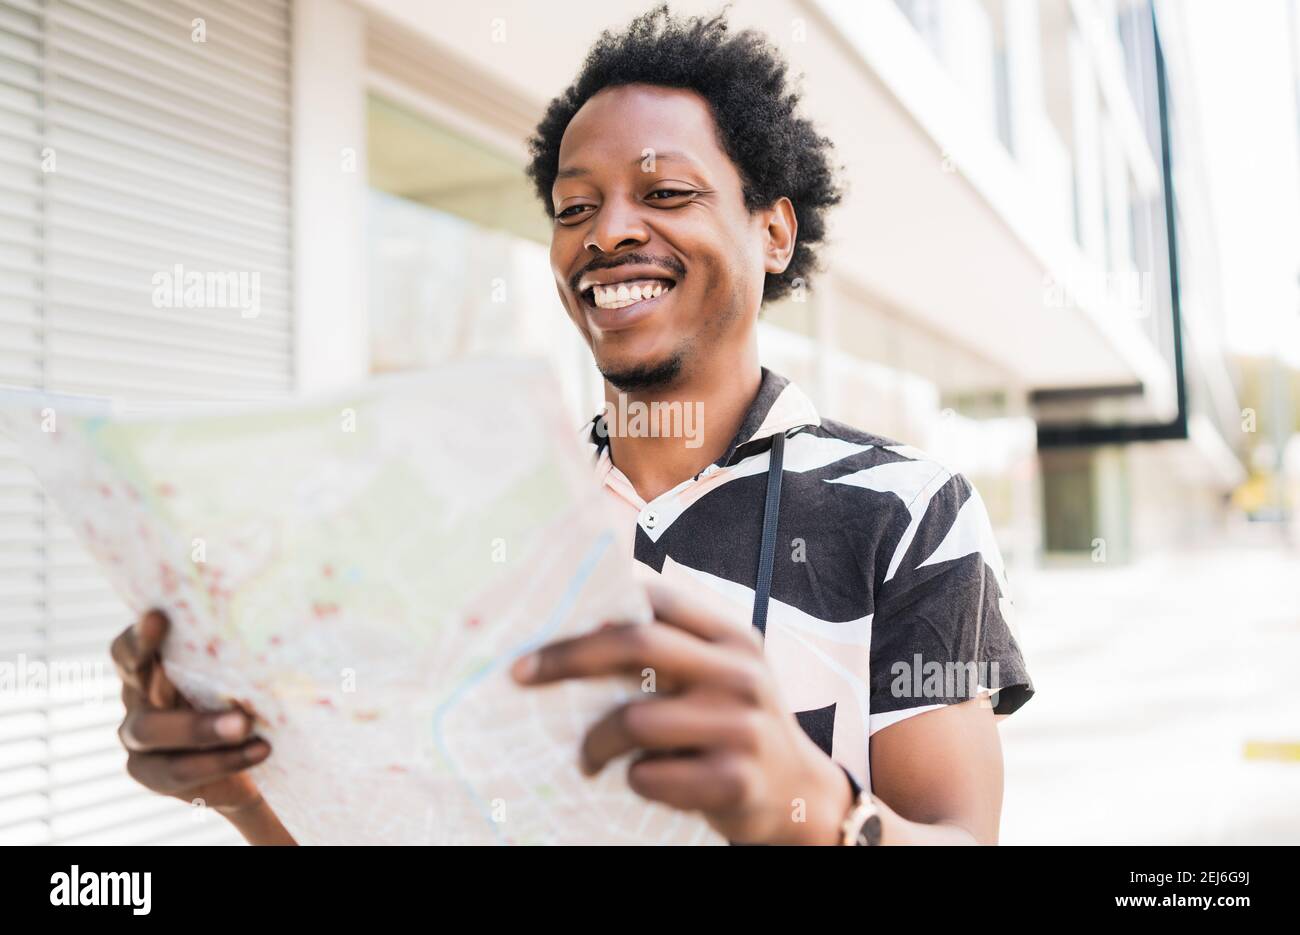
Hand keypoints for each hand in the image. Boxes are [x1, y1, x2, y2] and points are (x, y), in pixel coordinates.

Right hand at [110, 609, 269, 817]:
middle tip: (220, 687)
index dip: (139, 635)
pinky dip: (221, 760)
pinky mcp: (152, 773)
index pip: (130, 648)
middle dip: (168, 670)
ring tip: (244, 724)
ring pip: (151, 730)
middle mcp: (138, 696)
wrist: (254, 754)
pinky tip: (259, 750)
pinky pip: (178, 769)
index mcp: (154, 664)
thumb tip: (279, 613)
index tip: (159, 617)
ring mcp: (138, 738)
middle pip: (135, 684)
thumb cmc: (248, 694)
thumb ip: (244, 651)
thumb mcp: (244, 670)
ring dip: (200, 728)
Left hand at [510, 576, 852, 843]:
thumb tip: (581, 626)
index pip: (656, 601)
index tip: (542, 622)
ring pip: (635, 719)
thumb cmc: (736, 727)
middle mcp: (741, 672)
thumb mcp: (721, 675)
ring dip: (596, 742)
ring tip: (588, 758)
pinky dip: (634, 779)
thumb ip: (673, 649)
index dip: (594, 608)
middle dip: (568, 656)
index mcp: (732, 637)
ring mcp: (742, 726)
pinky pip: (651, 775)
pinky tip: (642, 781)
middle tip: (520, 674)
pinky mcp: (736, 780)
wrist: (800, 797)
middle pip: (637, 642)